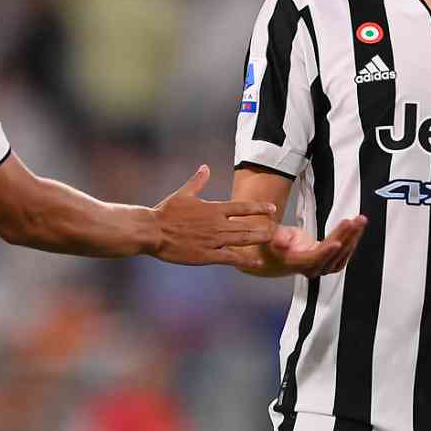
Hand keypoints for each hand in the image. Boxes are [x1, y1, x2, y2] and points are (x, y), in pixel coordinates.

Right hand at [151, 165, 276, 266]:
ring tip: (271, 241)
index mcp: (213, 209)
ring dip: (258, 241)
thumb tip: (205, 167)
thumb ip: (198, 182)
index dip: (259, 208)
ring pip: (241, 241)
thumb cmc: (166, 212)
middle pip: (246, 226)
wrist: (153, 231)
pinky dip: (244, 261)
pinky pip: (230, 259)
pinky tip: (256, 263)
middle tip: (277, 229)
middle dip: (263, 228)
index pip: (242, 207)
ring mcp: (213, 241)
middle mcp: (216, 225)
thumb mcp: (183, 194)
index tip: (272, 208)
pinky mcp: (206, 256)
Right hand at [263, 216, 366, 277]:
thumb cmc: (275, 247)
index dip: (326, 251)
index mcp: (297, 263)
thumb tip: (281, 243)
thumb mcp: (271, 237)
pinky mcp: (330, 264)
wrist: (278, 258)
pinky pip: (344, 254)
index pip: (315, 259)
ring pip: (341, 254)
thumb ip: (279, 238)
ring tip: (359, 221)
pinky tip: (357, 230)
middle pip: (332, 253)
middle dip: (345, 236)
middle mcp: (312, 268)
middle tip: (354, 221)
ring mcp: (322, 268)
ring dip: (353, 236)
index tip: (337, 242)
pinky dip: (352, 240)